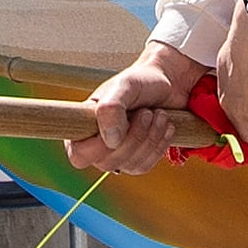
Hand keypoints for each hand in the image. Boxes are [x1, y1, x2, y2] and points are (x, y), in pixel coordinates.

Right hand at [78, 43, 206, 177]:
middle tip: (146, 112)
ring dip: (149, 138)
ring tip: (158, 114)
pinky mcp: (137, 162)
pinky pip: (145, 166)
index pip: (79, 155)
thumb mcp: (124, 87)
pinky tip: (165, 126)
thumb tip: (111, 142)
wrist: (167, 84)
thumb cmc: (141, 82)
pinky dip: (158, 145)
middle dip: (133, 136)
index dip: (99, 146)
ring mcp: (117, 157)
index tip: (125, 119)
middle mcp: (96, 146)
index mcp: (83, 127)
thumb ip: (110, 109)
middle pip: (107, 163)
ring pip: (129, 165)